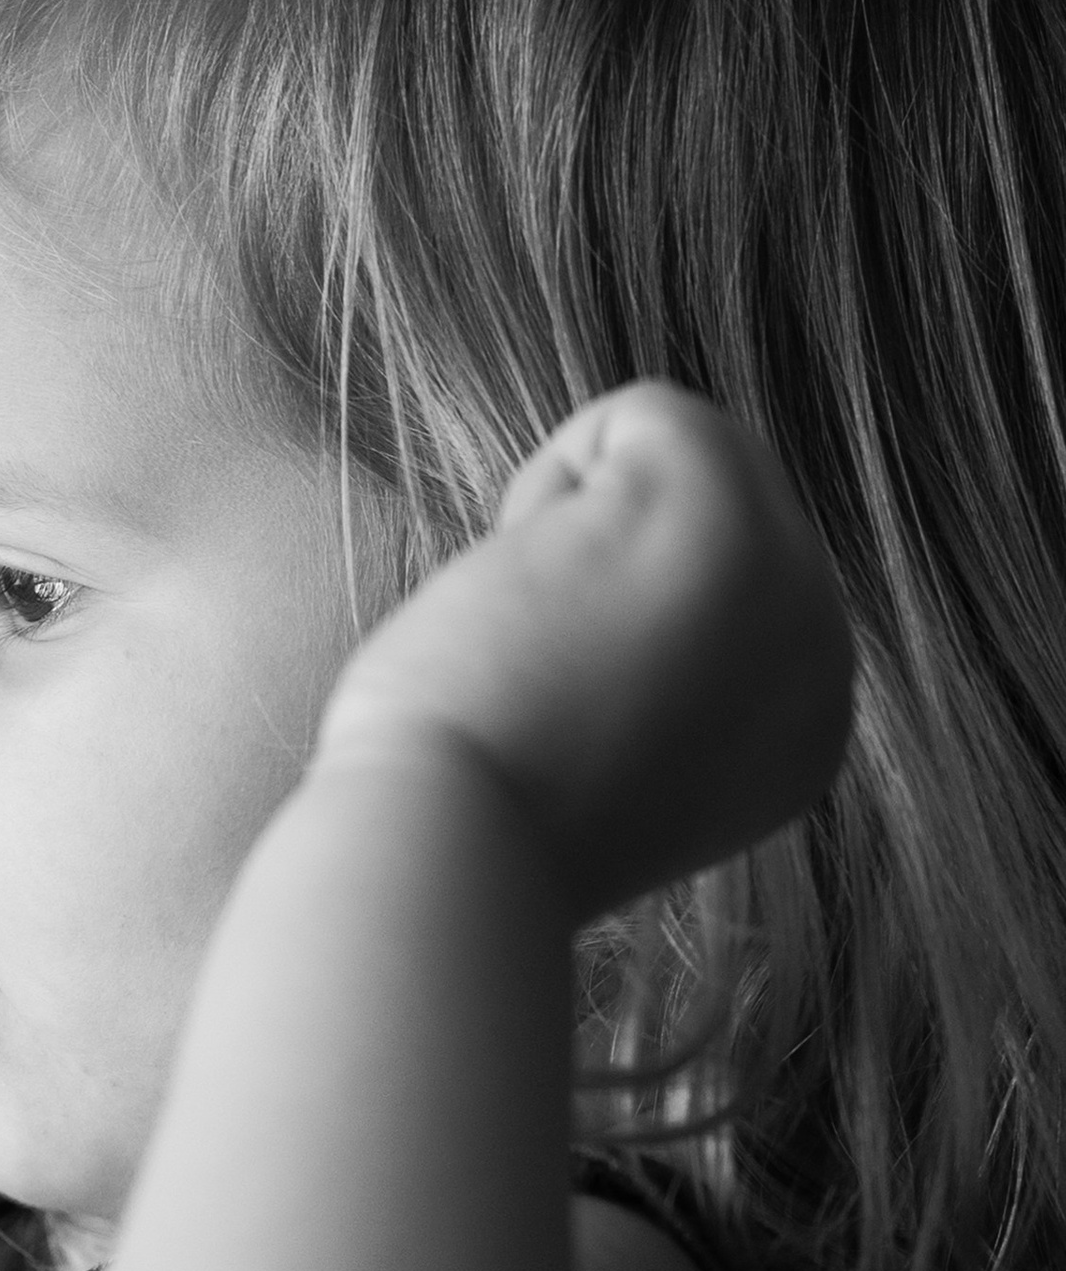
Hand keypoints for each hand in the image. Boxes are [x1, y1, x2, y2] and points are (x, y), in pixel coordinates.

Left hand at [314, 382, 853, 923]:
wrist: (446, 854)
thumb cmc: (469, 806)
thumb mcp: (611, 745)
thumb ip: (662, 667)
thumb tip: (634, 562)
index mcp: (800, 728)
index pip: (709, 585)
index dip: (601, 621)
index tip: (561, 725)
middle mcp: (824, 661)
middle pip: (699, 509)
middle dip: (591, 561)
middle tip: (538, 683)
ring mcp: (794, 585)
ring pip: (670, 458)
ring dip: (564, 525)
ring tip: (536, 645)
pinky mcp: (729, 515)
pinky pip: (635, 416)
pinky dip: (544, 482)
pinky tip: (532, 595)